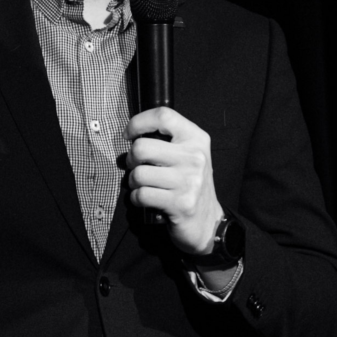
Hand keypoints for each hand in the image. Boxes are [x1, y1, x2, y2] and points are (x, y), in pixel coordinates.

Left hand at [125, 107, 223, 255]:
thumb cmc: (190, 184)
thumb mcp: (187, 154)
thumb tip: (132, 136)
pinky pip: (141, 195)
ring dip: (133, 182)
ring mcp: (189, 181)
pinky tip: (144, 200)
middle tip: (137, 166)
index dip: (138, 122)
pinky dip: (136, 198)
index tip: (129, 134)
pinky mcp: (180, 203)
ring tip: (143, 185)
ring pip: (138, 173)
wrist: (207, 221)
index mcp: (196, 138)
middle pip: (142, 147)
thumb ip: (167, 141)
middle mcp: (195, 157)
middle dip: (131, 159)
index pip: (163, 116)